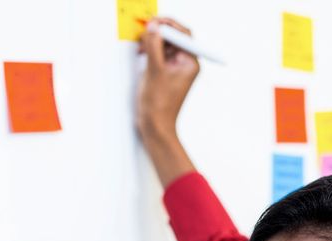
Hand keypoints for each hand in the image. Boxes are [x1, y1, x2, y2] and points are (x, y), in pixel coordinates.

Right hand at [136, 17, 199, 142]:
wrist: (156, 127)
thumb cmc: (159, 105)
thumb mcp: (154, 70)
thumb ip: (154, 45)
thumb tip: (153, 27)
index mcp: (190, 63)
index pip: (183, 35)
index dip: (168, 25)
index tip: (154, 23)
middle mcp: (185, 65)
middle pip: (174, 38)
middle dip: (159, 33)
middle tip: (145, 32)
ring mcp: (176, 69)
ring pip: (165, 45)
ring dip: (152, 42)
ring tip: (141, 46)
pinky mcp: (166, 73)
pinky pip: (159, 55)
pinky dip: (150, 51)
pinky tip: (142, 53)